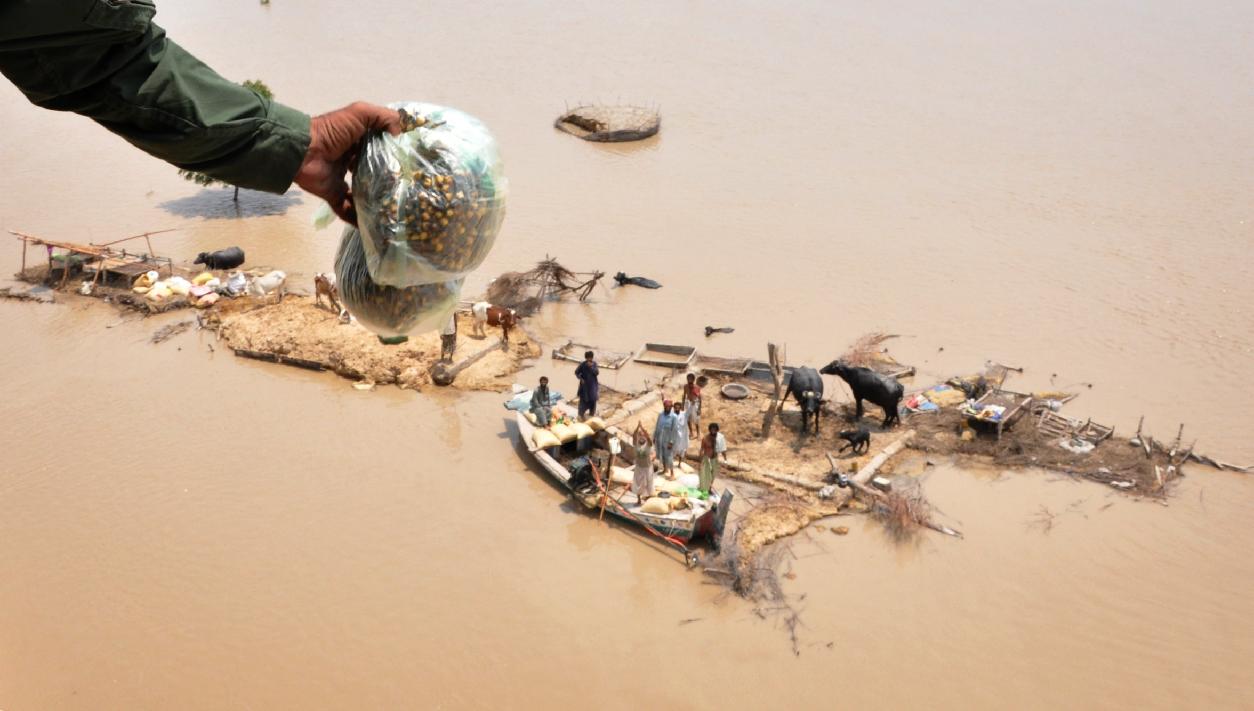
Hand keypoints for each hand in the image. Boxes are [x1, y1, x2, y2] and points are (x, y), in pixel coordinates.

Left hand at [295, 102, 402, 224]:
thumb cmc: (332, 130)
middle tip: (407, 191)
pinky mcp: (333, 194)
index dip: (395, 156)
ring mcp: (342, 179)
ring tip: (394, 210)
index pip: (381, 150)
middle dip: (388, 182)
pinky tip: (372, 225)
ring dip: (376, 201)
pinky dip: (357, 219)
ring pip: (363, 193)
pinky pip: (347, 210)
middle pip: (374, 174)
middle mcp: (351, 161)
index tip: (412, 166)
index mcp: (358, 142)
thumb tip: (401, 136)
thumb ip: (384, 117)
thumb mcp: (360, 112)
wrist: (303, 150)